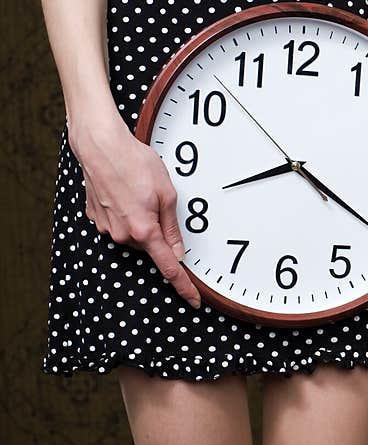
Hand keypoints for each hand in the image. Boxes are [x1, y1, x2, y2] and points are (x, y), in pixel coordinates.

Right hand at [70, 112, 200, 308]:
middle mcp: (122, 235)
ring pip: (135, 234)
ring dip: (142, 219)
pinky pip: (119, 224)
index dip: (184, 286)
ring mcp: (106, 228)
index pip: (169, 268)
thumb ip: (172, 228)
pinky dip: (126, 212)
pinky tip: (126, 192)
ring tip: (139, 191)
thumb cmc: (134, 163)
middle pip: (151, 246)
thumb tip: (178, 251)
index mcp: (144, 231)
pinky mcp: (96, 218)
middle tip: (156, 200)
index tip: (194, 300)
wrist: (99, 145)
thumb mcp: (167, 194)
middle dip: (158, 230)